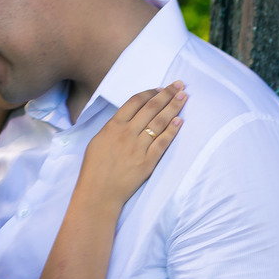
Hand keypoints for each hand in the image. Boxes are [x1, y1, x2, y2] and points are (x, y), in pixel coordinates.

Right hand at [79, 82, 185, 203]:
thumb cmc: (94, 168)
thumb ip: (113, 127)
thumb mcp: (97, 141)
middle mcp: (127, 133)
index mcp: (113, 126)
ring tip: (183, 97)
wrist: (98, 193)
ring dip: (173, 107)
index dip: (150, 92)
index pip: (135, 102)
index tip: (160, 88)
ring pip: (159, 122)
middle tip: (179, 85)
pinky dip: (172, 131)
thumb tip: (129, 117)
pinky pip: (162, 143)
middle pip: (151, 108)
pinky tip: (180, 121)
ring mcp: (138, 147)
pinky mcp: (147, 162)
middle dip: (167, 94)